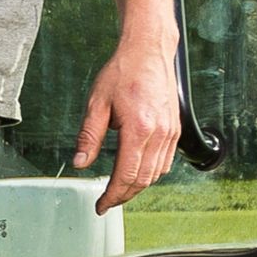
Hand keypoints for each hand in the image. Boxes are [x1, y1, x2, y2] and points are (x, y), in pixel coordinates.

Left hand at [75, 27, 181, 212]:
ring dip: (137, 187)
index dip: (112, 195)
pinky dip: (151, 174)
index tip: (100, 205)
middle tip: (106, 202)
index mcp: (139, 128)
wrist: (148, 51)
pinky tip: (137, 173)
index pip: (126, 175)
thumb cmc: (123, 72)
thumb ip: (88, 136)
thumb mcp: (97, 103)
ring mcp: (171, 132)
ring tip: (119, 190)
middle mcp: (159, 133)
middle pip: (143, 180)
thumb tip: (80, 162)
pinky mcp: (175, 129)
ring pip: (156, 174)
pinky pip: (165, 162)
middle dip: (123, 196)